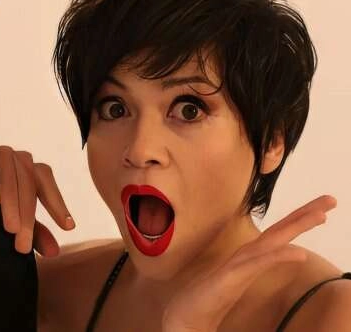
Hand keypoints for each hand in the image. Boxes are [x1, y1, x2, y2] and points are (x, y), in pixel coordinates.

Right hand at [0, 142, 74, 256]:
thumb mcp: (15, 216)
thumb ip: (35, 231)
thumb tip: (54, 253)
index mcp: (31, 169)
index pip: (46, 183)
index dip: (57, 204)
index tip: (68, 227)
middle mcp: (19, 157)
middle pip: (28, 186)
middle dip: (27, 217)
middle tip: (23, 245)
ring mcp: (1, 151)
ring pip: (11, 179)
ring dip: (11, 205)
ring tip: (10, 229)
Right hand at [161, 195, 337, 331]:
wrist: (184, 316)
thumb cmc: (208, 299)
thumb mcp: (236, 281)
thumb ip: (250, 267)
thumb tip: (267, 257)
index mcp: (249, 257)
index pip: (278, 234)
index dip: (299, 220)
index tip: (322, 208)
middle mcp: (245, 256)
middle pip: (279, 231)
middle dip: (305, 214)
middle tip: (331, 200)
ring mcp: (238, 264)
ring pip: (271, 241)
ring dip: (296, 227)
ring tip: (321, 216)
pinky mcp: (231, 277)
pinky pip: (258, 265)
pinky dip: (279, 256)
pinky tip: (299, 252)